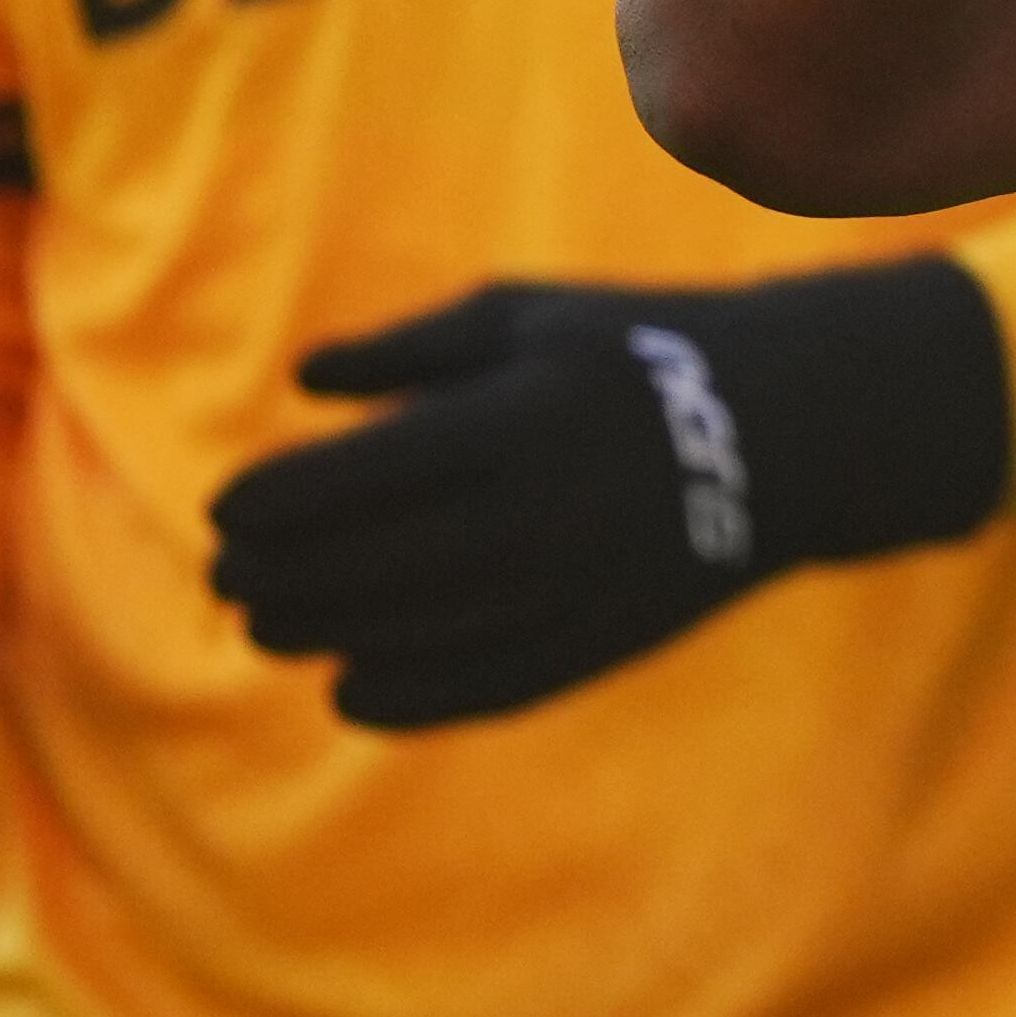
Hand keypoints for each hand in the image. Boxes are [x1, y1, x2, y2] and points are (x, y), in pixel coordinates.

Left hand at [206, 258, 1009, 731]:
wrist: (791, 425)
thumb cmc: (637, 349)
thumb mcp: (527, 317)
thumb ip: (409, 349)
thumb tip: (300, 382)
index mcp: (507, 422)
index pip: (341, 484)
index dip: (263, 505)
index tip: (224, 511)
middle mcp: (531, 513)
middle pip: (357, 569)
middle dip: (272, 577)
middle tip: (229, 574)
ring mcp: (568, 586)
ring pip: (405, 635)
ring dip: (320, 636)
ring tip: (272, 624)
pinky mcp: (600, 641)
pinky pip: (480, 689)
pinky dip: (403, 699)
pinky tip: (351, 689)